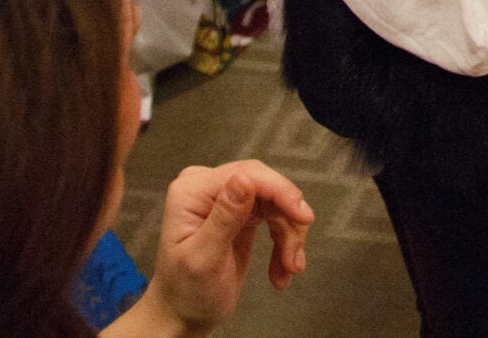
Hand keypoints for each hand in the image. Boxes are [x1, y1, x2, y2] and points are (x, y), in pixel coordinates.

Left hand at [115, 161, 313, 337]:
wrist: (185, 313)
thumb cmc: (186, 292)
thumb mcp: (203, 259)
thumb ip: (223, 218)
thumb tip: (243, 179)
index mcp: (192, 192)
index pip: (246, 175)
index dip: (280, 191)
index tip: (302, 216)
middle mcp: (208, 189)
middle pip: (266, 186)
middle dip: (287, 220)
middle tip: (295, 255)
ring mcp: (226, 199)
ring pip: (276, 203)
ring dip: (289, 236)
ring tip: (289, 267)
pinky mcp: (242, 213)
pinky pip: (275, 216)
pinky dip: (285, 241)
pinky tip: (282, 268)